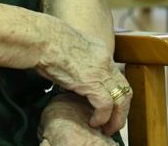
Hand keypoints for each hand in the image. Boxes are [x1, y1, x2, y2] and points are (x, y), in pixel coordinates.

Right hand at [36, 21, 130, 135]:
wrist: (43, 38)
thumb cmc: (48, 40)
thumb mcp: (72, 47)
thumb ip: (80, 59)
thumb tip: (75, 72)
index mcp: (101, 51)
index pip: (117, 76)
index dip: (116, 94)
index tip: (110, 107)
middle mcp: (105, 60)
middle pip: (125, 89)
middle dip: (122, 110)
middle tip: (114, 123)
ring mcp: (100, 71)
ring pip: (121, 100)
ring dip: (116, 118)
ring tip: (107, 128)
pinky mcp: (91, 82)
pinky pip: (105, 105)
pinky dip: (102, 117)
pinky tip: (94, 122)